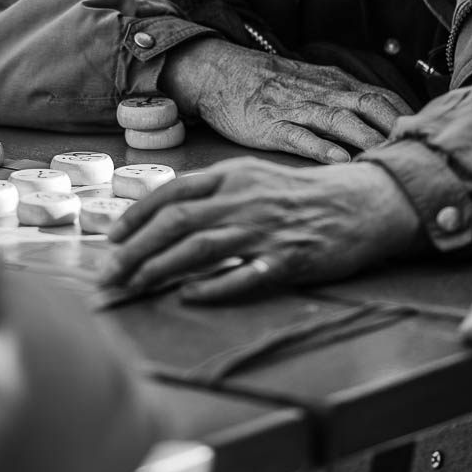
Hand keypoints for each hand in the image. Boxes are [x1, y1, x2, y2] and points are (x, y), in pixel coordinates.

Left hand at [102, 158, 420, 301]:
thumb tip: (166, 212)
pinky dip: (213, 287)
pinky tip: (188, 296)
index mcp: (233, 176)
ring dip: (160, 268)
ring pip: (201, 248)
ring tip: (134, 285)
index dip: (137, 215)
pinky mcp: (288, 259)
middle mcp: (244, 199)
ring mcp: (265, 230)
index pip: (173, 193)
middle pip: (176, 223)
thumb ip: (215, 191)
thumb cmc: (302, 193)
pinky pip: (244, 275)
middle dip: (136, 249)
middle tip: (110, 273)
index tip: (113, 238)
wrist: (362, 202)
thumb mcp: (254, 177)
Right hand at [158, 39, 410, 163]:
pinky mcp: (272, 126)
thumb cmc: (270, 84)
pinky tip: (340, 160)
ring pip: (340, 122)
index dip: (406, 116)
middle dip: (395, 128)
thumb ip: (345, 101)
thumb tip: (381, 122)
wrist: (221, 73)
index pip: (382, 96)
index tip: (428, 137)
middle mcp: (322, 94)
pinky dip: (322, 148)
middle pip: (369, 106)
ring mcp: (297, 109)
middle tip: (416, 151)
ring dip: (366, 139)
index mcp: (335, 84)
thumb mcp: (313, 84)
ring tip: (388, 158)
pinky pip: (301, 137)